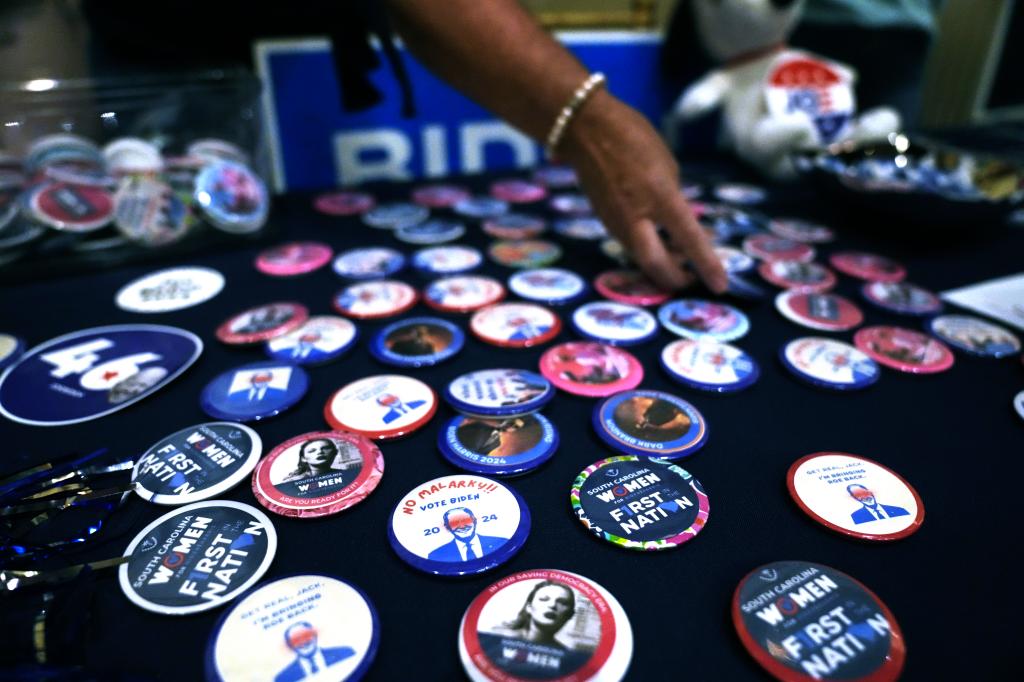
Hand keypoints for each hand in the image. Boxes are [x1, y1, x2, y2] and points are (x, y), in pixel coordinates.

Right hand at [559, 90, 727, 293]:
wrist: (585, 130)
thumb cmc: (634, 137)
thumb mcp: (666, 165)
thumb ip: (672, 197)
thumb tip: (678, 224)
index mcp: (659, 197)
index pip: (689, 239)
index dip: (707, 265)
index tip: (721, 285)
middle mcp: (635, 216)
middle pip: (655, 265)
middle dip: (674, 279)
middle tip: (690, 281)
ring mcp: (616, 221)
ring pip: (640, 256)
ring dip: (661, 262)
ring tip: (678, 257)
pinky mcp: (605, 220)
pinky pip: (630, 242)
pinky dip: (647, 247)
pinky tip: (657, 240)